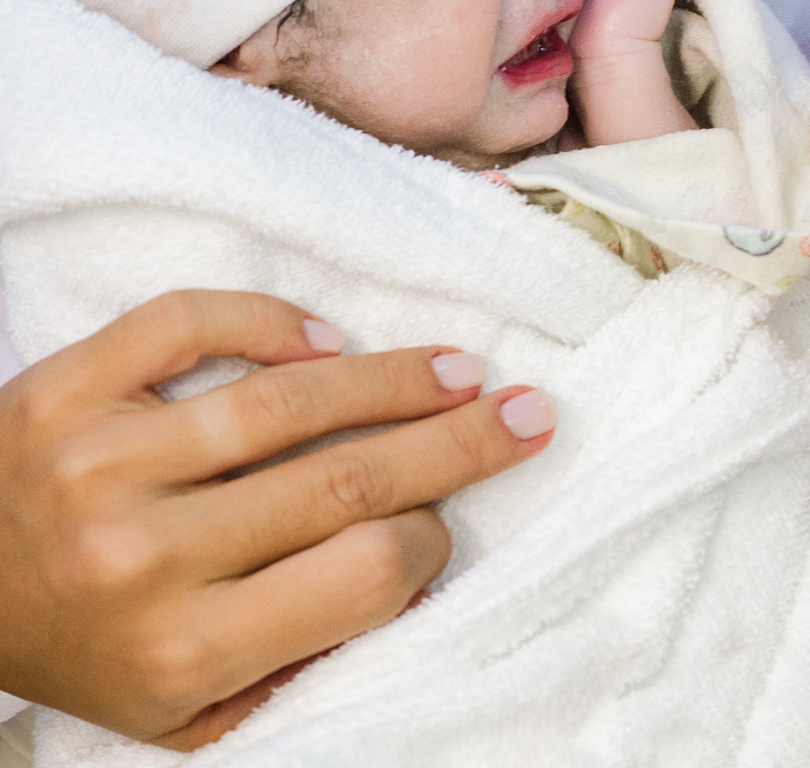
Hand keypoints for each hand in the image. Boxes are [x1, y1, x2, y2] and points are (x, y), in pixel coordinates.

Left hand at [0, 291, 555, 747]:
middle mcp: (138, 559)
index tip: (445, 528)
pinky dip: (268, 322)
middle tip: (528, 413)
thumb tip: (425, 574)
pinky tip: (323, 340)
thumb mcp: (194, 710)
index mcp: (181, 651)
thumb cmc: (95, 654)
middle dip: (459, 441)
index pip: (366, 575)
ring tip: (457, 369)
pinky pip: (188, 325)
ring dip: (394, 377)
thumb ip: (302, 660)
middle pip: (345, 479)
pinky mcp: (57, 390)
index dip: (431, 544)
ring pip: (287, 399)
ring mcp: (95, 465)